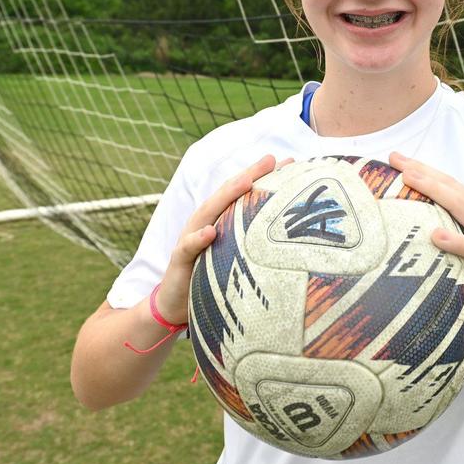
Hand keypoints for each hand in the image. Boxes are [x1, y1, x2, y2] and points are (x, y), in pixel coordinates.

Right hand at [152, 155, 285, 322]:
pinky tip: (210, 231)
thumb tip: (288, 236)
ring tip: (247, 181)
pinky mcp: (179, 260)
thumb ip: (252, 241)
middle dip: (248, 175)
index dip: (262, 176)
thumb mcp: (234, 255)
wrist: (175, 304)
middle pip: (226, 194)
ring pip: (208, 212)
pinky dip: (198, 238)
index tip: (288, 161)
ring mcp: (190, 239)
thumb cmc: (210, 277)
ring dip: (227, 196)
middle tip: (270, 159)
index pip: (241, 193)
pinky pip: (188, 247)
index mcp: (219, 220)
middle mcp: (204, 223)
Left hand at [389, 151, 463, 327]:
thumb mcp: (459, 245)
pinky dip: (457, 241)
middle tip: (396, 159)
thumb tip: (402, 224)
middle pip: (450, 188)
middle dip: (423, 171)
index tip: (393, 157)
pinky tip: (436, 236)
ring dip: (435, 191)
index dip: (421, 168)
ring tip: (410, 178)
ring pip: (462, 207)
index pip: (444, 184)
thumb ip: (440, 228)